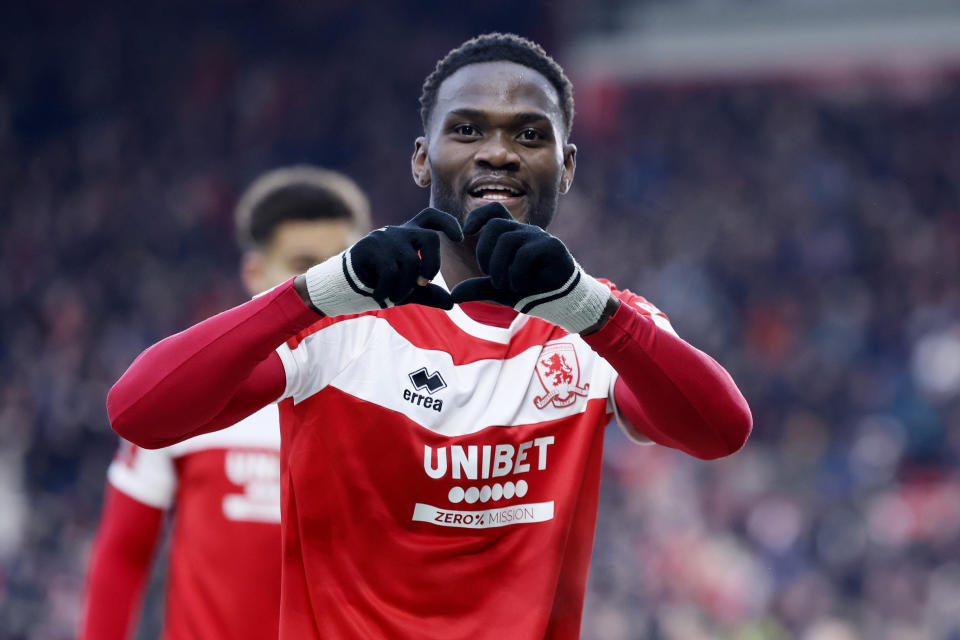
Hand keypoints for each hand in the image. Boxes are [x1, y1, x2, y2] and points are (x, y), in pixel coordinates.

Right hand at [304, 208, 462, 315]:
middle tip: (424, 283)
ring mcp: (384, 238)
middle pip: (430, 238)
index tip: (460, 236)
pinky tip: (383, 298)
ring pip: (410, 263)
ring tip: (393, 297)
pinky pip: (390, 272)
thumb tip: (452, 303)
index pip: (431, 217)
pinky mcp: (369, 247)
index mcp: (410, 236)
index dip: (449, 222)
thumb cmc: (381, 284)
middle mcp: (399, 232)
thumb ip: (429, 293)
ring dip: (405, 287)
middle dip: (433, 264)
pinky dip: (389, 291)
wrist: (346, 286)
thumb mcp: (408, 290)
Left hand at [450, 203, 612, 332]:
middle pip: (496, 227)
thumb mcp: (500, 290)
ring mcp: (540, 237)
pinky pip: (525, 254)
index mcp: (512, 234)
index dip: (478, 215)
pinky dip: (517, 273)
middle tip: (493, 277)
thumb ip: (479, 288)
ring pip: (508, 241)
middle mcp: (525, 231)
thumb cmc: (531, 289)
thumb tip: (454, 295)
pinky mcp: (553, 247)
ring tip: (507, 285)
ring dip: (501, 268)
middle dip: (486, 254)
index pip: (494, 211)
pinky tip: (521, 286)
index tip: (466, 231)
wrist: (562, 300)